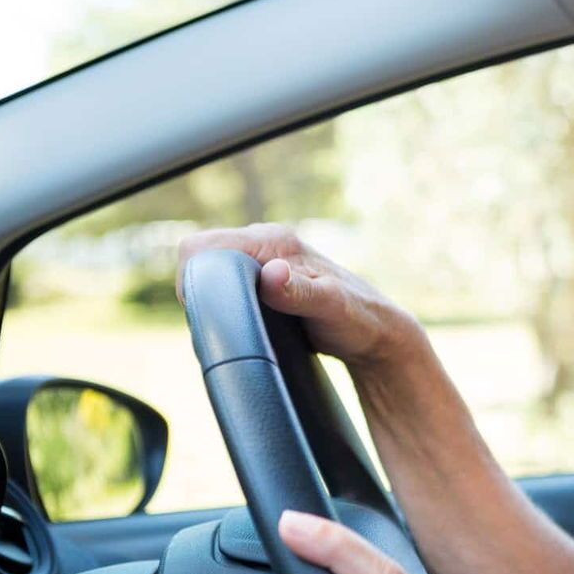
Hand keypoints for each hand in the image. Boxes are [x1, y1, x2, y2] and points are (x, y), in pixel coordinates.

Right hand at [175, 222, 417, 370]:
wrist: (379, 333)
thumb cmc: (357, 319)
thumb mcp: (330, 307)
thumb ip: (299, 291)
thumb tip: (270, 274)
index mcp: (275, 240)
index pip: (204, 245)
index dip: (194, 275)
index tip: (204, 308)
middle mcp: (268, 242)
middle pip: (203, 255)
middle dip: (200, 285)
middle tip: (217, 319)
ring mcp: (267, 258)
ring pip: (214, 269)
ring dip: (212, 293)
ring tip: (228, 320)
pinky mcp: (268, 276)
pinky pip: (230, 280)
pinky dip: (225, 298)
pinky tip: (238, 317)